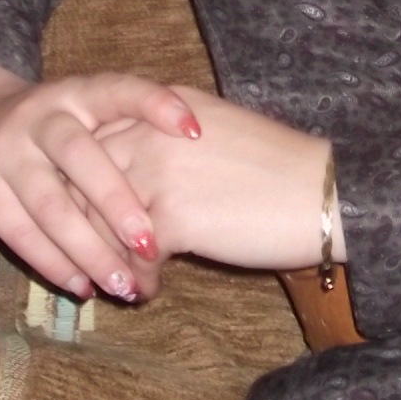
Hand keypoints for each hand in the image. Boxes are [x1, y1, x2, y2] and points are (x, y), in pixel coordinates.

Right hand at [0, 43, 202, 302]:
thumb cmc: (55, 123)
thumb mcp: (86, 110)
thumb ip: (127, 128)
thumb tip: (198, 154)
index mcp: (76, 92)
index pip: (118, 90)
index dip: (156, 105)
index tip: (195, 131)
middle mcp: (39, 116)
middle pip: (81, 158)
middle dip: (118, 205)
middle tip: (152, 247)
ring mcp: (4, 150)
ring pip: (51, 207)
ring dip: (89, 251)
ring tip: (123, 285)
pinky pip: (20, 234)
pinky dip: (54, 264)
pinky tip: (84, 286)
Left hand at [92, 86, 344, 273]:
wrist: (322, 192)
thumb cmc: (280, 167)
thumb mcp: (216, 134)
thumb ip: (168, 146)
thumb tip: (135, 183)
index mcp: (161, 109)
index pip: (93, 143)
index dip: (82, 187)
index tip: (84, 219)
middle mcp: (149, 133)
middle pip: (80, 183)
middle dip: (79, 228)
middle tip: (89, 259)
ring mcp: (156, 174)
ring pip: (97, 224)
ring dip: (102, 260)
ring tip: (117, 282)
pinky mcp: (170, 219)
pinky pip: (129, 257)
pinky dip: (135, 279)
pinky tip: (149, 290)